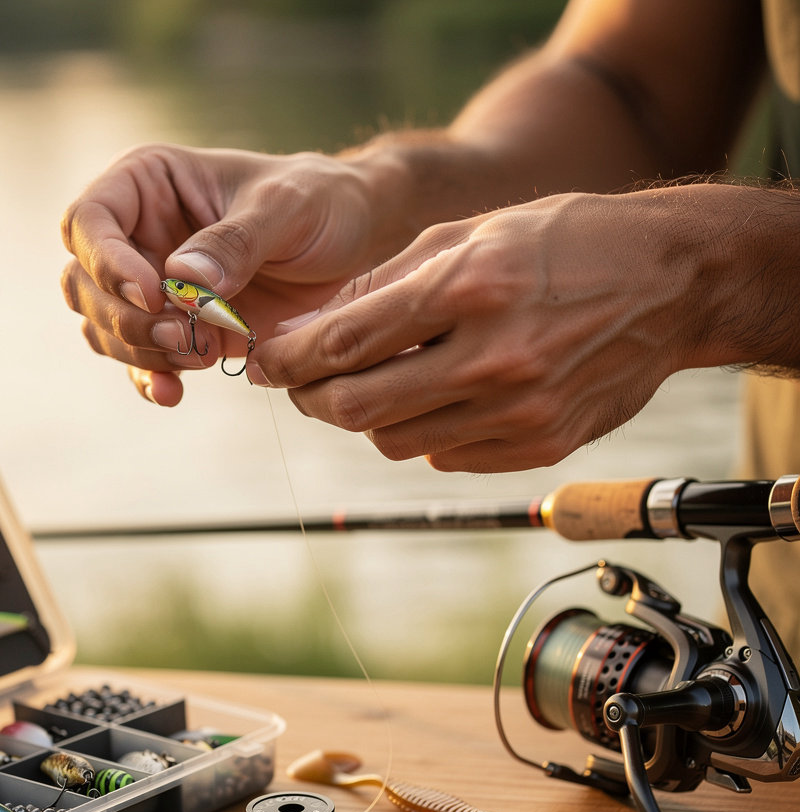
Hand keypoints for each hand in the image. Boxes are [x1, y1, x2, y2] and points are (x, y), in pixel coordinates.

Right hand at [60, 143, 380, 404]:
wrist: (356, 243)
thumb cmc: (321, 203)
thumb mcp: (287, 207)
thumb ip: (235, 240)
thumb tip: (179, 277)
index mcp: (148, 183)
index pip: (89, 221)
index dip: (106, 263)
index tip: (155, 295)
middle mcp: (138, 234)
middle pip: (84, 283)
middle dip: (124, 318)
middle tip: (182, 335)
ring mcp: (154, 287)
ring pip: (103, 328)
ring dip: (140, 352)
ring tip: (199, 356)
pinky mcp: (177, 330)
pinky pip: (140, 361)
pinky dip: (150, 379)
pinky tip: (174, 393)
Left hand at [249, 188, 723, 472]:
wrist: (671, 284)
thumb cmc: (565, 243)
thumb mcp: (471, 232)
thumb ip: (385, 282)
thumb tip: (311, 327)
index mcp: (471, 287)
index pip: (345, 342)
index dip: (289, 360)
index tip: (264, 364)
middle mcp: (494, 358)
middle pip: (359, 407)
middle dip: (313, 398)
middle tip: (302, 384)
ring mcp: (519, 412)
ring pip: (395, 441)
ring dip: (367, 417)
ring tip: (373, 384)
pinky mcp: (538, 447)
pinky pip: (444, 456)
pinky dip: (422, 432)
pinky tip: (435, 398)